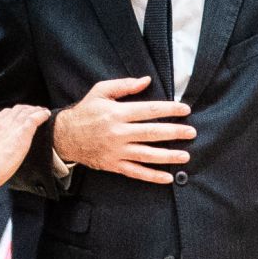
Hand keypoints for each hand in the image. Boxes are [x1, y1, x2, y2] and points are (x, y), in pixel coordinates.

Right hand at [0, 104, 51, 186]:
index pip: (3, 115)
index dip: (13, 114)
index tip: (18, 117)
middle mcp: (1, 123)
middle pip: (16, 110)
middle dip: (25, 109)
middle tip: (33, 112)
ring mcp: (12, 126)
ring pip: (26, 112)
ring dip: (35, 110)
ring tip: (42, 112)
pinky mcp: (22, 132)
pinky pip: (34, 118)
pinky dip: (42, 115)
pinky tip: (46, 115)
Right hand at [52, 76, 195, 184]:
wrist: (65, 136)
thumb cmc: (85, 112)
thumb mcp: (100, 91)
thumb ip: (124, 86)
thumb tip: (146, 80)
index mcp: (117, 113)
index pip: (148, 111)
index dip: (169, 110)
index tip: (185, 110)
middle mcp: (118, 133)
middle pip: (151, 133)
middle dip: (174, 133)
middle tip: (192, 132)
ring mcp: (117, 151)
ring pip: (147, 155)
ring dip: (168, 156)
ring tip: (186, 156)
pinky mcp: (114, 165)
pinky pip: (136, 172)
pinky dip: (152, 176)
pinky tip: (167, 177)